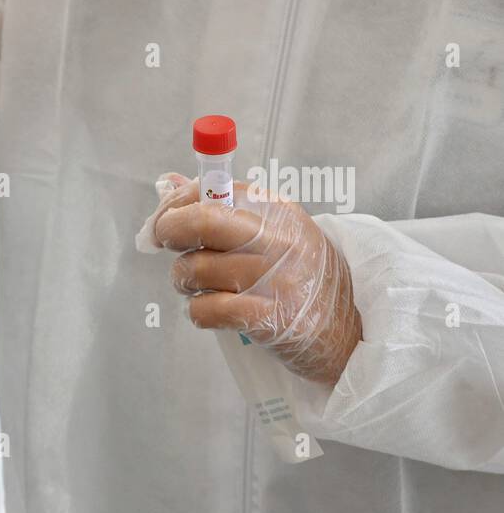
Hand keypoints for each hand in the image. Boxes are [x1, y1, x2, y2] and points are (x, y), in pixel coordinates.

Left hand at [153, 178, 362, 385]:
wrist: (349, 328)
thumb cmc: (299, 277)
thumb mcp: (273, 232)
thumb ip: (220, 208)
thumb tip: (166, 184)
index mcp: (277, 212)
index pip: (213, 190)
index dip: (176, 203)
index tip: (164, 219)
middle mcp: (276, 240)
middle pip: (201, 222)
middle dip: (168, 231)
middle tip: (164, 243)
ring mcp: (273, 280)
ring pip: (194, 269)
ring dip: (183, 280)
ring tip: (200, 286)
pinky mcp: (267, 318)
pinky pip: (205, 310)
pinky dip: (197, 312)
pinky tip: (210, 311)